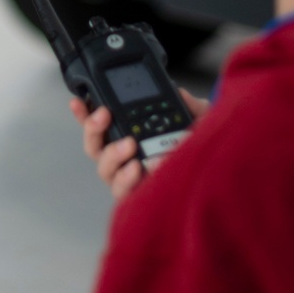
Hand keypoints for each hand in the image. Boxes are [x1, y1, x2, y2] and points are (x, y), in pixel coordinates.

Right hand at [69, 88, 209, 200]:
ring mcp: (128, 180)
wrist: (216, 175)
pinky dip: (128, 179)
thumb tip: (181, 94)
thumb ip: (192, 106)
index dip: (84, 113)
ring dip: (112, 154)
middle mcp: (123, 159)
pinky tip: (139, 169)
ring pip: (105, 169)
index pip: (99, 125)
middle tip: (105, 115)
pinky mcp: (136, 198)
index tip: (77, 99)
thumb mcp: (200, 122)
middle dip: (93, 128)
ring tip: (130, 145)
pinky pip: (122, 192)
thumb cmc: (200, 150)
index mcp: (129, 137)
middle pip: (94, 146)